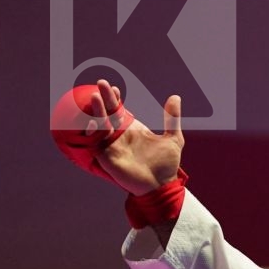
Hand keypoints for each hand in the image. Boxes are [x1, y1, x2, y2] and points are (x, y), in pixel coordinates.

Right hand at [83, 79, 185, 195]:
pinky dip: (93, 132)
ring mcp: (112, 144)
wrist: (162, 185)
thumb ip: (172, 118)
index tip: (115, 88)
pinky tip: (93, 122)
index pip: (120, 109)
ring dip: (96, 111)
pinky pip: (96, 142)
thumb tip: (176, 96)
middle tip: (101, 83)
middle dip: (104, 98)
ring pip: (100, 124)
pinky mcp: (107, 156)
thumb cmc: (167, 164)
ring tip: (95, 97)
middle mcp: (119, 134)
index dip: (116, 98)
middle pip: (108, 112)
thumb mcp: (173, 138)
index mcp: (132, 128)